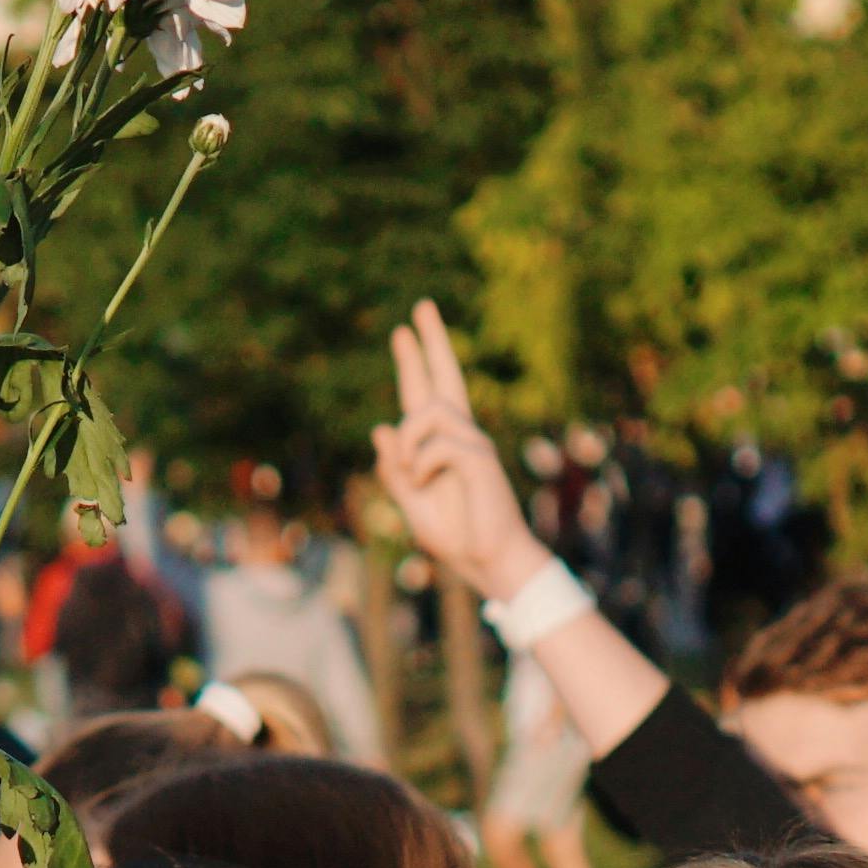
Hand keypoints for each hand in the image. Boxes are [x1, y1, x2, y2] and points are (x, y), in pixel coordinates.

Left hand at [372, 301, 543, 611]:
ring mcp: (472, 442)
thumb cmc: (455, 534)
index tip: (405, 330)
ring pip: (427, 414)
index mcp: (441, 444)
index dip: (414, 363)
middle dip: (430, 342)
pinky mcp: (479, 456)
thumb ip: (394, 469)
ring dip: (408, 445)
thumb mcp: (410, 501)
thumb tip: (380, 428)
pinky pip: (435, 444)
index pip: (425, 394)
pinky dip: (420, 463)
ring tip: (413, 475)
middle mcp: (460, 435)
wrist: (487, 561)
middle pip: (445, 377)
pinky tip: (426, 481)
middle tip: (419, 307)